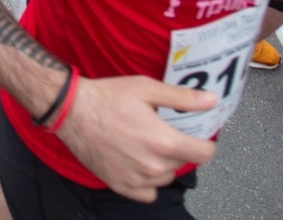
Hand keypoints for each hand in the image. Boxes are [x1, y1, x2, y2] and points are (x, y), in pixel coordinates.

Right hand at [55, 76, 218, 201]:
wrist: (72, 111)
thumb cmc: (108, 98)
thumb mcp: (147, 89)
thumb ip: (182, 98)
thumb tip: (210, 101)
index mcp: (164, 143)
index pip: (204, 154)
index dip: (205, 143)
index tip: (198, 135)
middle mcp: (153, 166)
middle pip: (184, 164)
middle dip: (179, 149)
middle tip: (164, 131)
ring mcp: (136, 179)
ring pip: (165, 178)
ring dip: (163, 165)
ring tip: (148, 145)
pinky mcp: (119, 185)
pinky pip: (147, 193)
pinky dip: (148, 182)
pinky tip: (139, 163)